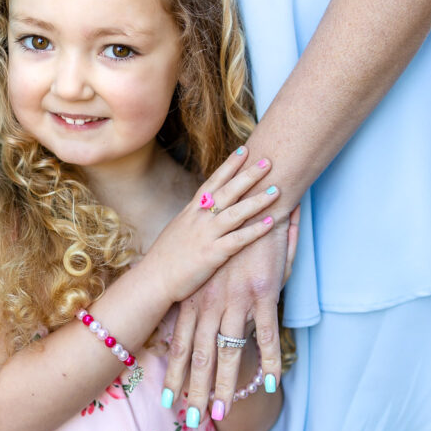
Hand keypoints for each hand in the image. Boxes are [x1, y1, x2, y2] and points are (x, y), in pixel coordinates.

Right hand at [143, 149, 280, 307]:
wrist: (153, 280)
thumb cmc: (165, 258)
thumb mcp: (178, 229)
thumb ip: (194, 217)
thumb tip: (204, 206)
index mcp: (191, 211)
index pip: (213, 182)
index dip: (229, 165)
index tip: (244, 150)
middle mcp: (199, 218)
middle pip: (227, 191)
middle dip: (248, 175)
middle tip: (267, 161)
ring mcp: (206, 235)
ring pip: (235, 212)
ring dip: (257, 200)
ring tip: (276, 189)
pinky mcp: (212, 254)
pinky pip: (238, 239)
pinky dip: (256, 230)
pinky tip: (272, 221)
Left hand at [163, 204, 299, 415]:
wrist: (253, 204)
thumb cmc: (231, 238)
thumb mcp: (209, 270)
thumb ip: (201, 300)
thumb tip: (188, 324)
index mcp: (195, 298)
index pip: (181, 346)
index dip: (175, 375)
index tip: (169, 401)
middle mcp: (210, 303)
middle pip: (199, 356)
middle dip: (194, 391)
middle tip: (191, 421)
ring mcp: (235, 300)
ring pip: (228, 353)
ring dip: (226, 387)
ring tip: (221, 414)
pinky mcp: (262, 295)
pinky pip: (266, 336)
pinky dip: (269, 362)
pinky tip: (272, 384)